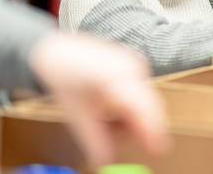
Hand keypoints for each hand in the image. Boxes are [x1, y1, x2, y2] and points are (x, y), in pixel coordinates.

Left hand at [29, 32, 168, 168]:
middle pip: (150, 105)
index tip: (156, 150)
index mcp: (114, 77)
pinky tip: (112, 107)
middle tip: (124, 141)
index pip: (144, 107)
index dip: (153, 131)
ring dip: (135, 117)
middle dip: (142, 127)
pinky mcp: (135, 62)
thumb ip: (95, 141)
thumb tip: (107, 161)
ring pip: (147, 99)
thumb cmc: (64, 78)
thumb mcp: (77, 115)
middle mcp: (130, 66)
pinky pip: (142, 90)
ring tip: (107, 121)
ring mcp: (134, 62)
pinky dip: (132, 105)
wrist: (56, 51)